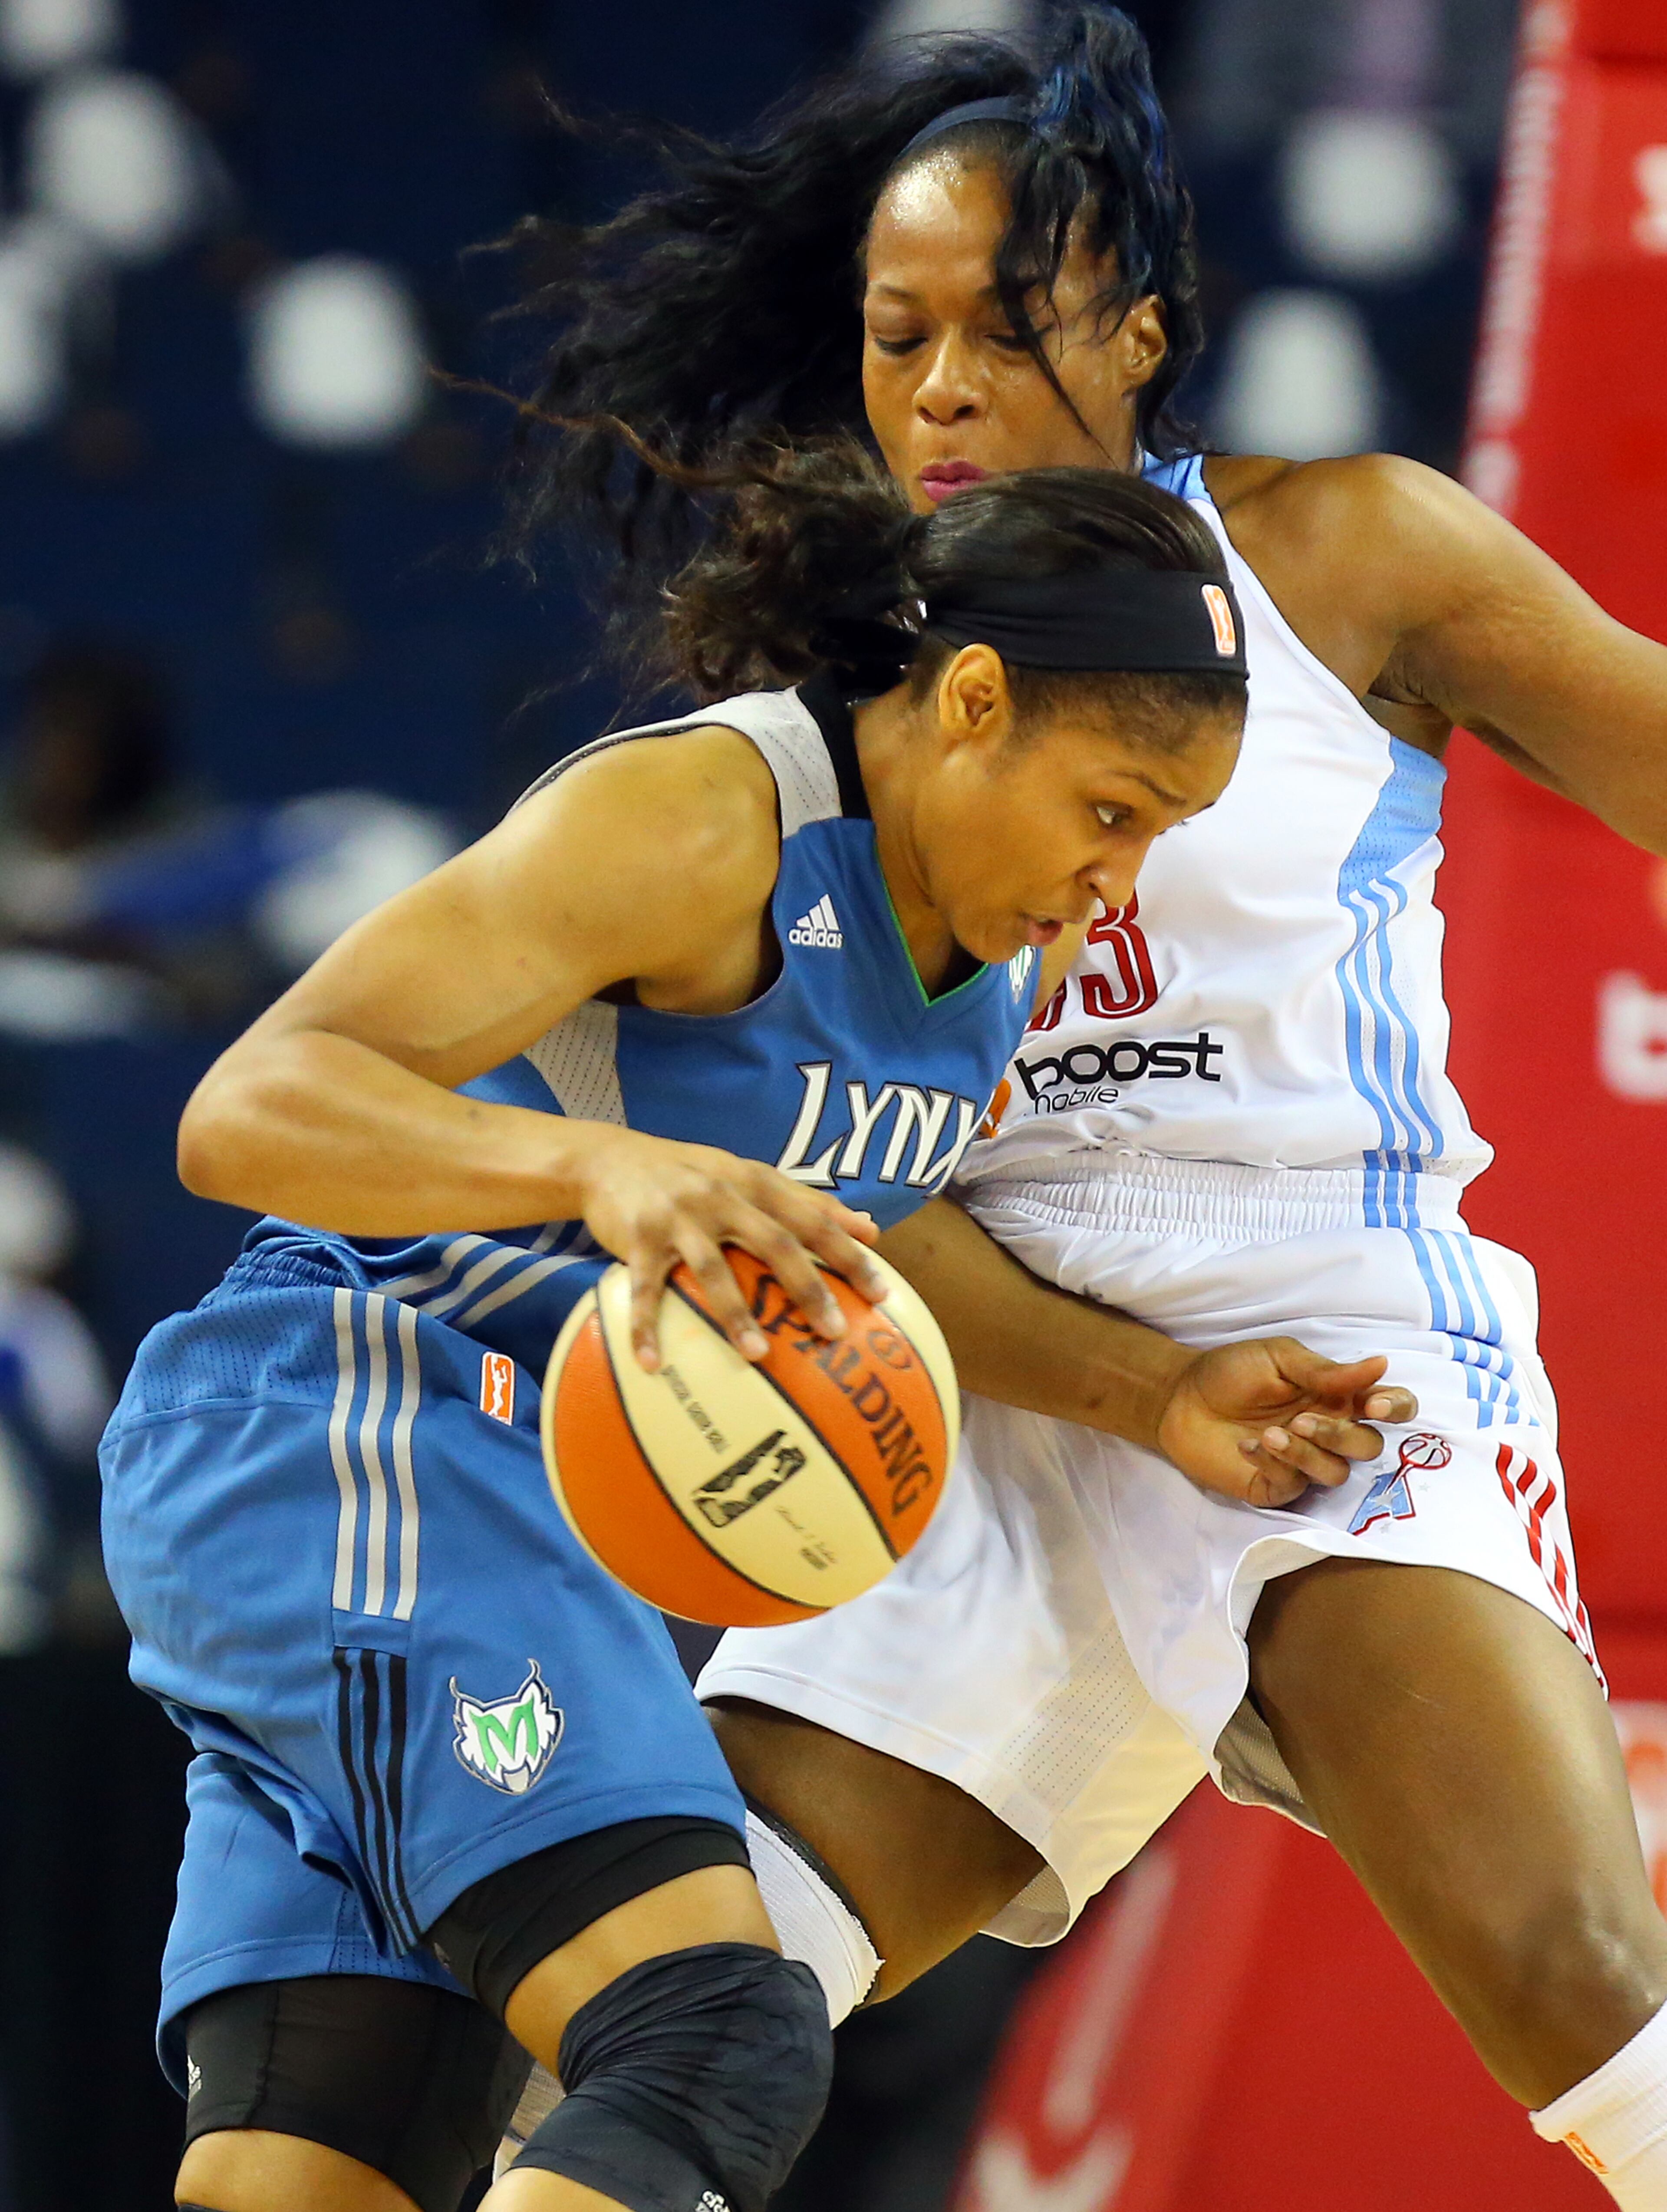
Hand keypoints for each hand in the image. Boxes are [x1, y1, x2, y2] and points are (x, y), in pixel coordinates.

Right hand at [573, 1128, 886, 1369]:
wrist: (609, 1159)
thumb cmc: (692, 1174)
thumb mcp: (750, 1176)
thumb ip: (808, 1201)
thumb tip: (871, 1229)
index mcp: (755, 1182)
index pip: (813, 1219)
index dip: (849, 1254)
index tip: (881, 1294)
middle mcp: (721, 1195)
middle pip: (775, 1243)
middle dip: (808, 1288)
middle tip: (833, 1332)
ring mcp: (678, 1217)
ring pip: (713, 1269)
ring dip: (735, 1314)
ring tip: (758, 1356)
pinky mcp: (637, 1239)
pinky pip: (644, 1289)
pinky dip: (646, 1327)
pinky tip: (653, 1364)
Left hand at [1155, 1338, 1417, 1507]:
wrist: (1180, 1397)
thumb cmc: (1232, 1372)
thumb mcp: (1278, 1357)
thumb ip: (1326, 1370)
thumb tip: (1380, 1364)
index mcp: (1337, 1397)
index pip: (1390, 1407)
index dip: (1396, 1409)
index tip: (1375, 1406)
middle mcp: (1329, 1433)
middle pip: (1368, 1447)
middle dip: (1341, 1436)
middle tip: (1302, 1420)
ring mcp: (1303, 1464)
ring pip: (1334, 1473)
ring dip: (1306, 1454)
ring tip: (1270, 1433)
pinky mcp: (1275, 1487)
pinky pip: (1293, 1487)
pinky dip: (1273, 1465)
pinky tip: (1247, 1445)